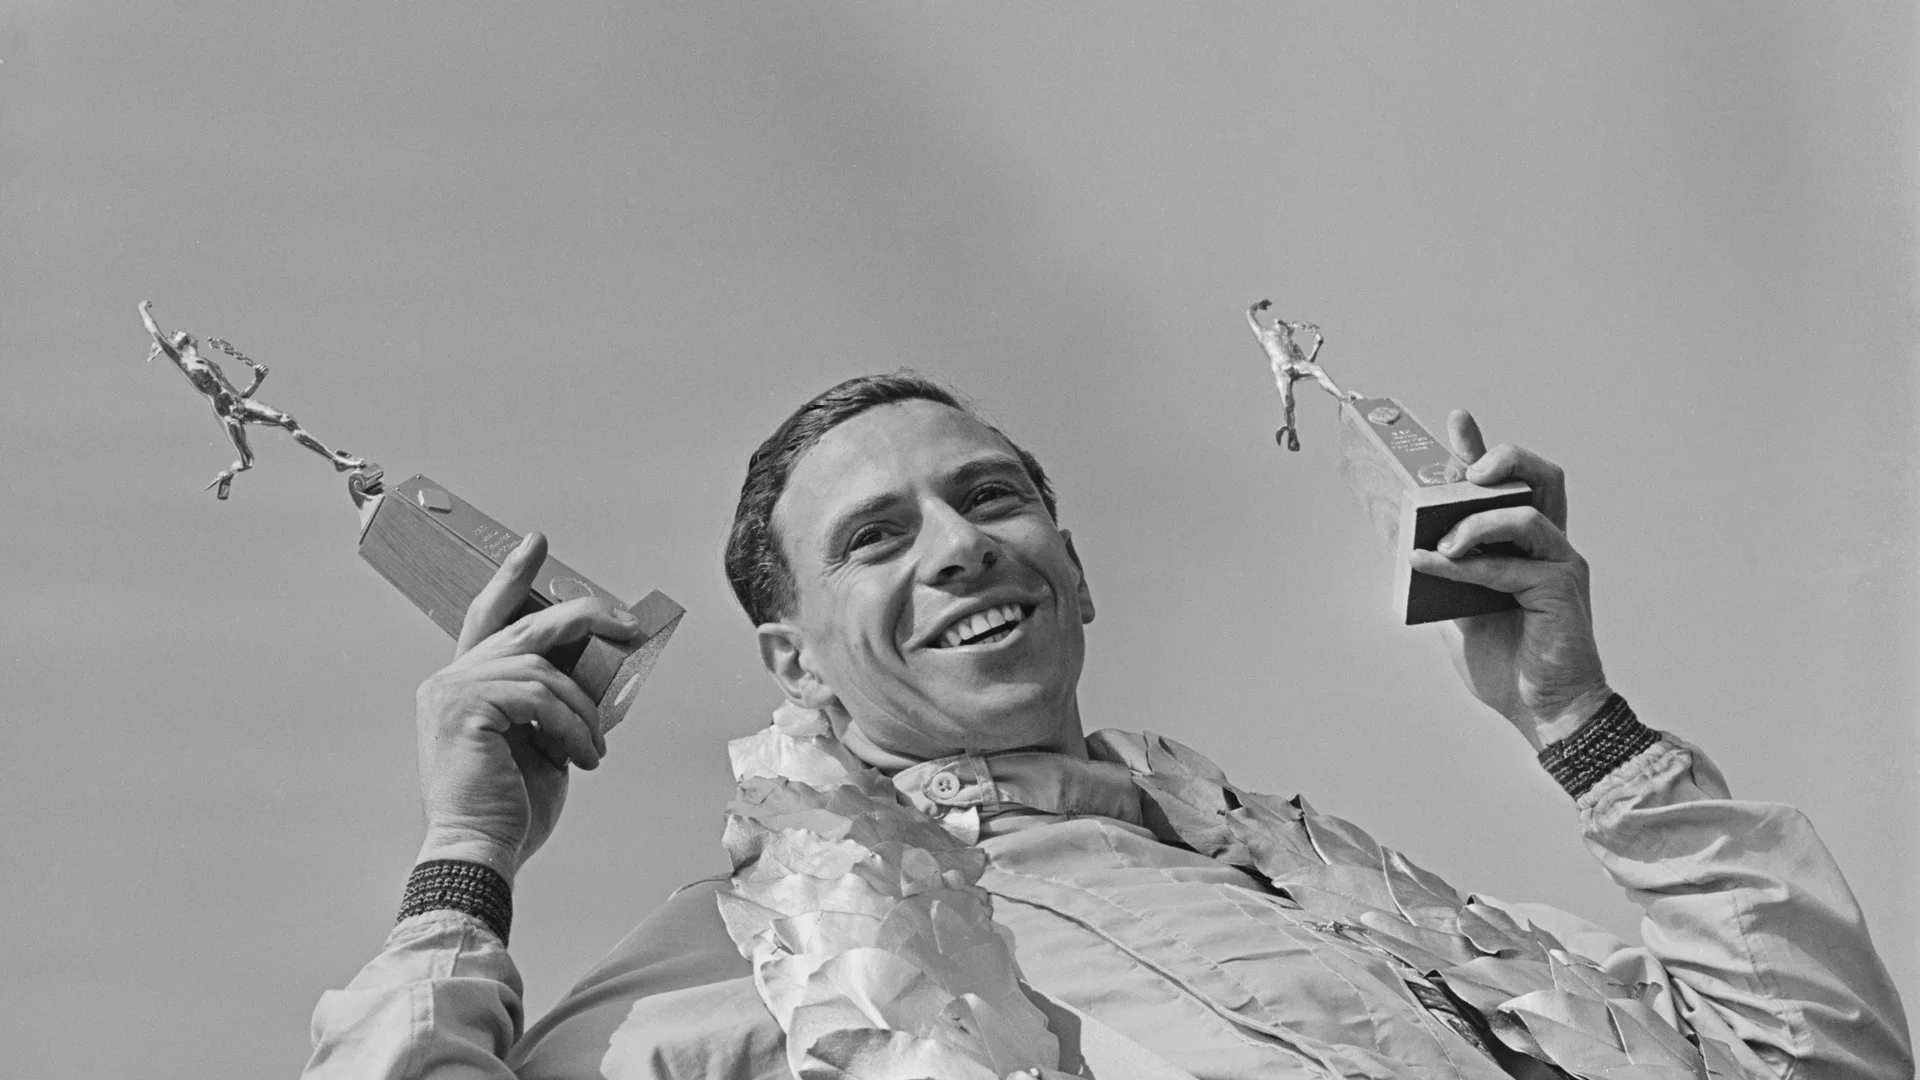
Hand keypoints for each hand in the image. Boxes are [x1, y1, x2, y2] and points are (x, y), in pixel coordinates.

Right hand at [411, 532, 640, 881]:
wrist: (482, 851)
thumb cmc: (511, 807)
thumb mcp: (544, 741)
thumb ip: (556, 701)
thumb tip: (603, 671)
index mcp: (462, 685)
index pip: (487, 616)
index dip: (512, 577)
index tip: (536, 543)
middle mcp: (449, 679)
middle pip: (526, 627)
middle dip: (584, 618)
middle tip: (629, 624)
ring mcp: (451, 691)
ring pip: (543, 670)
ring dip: (583, 710)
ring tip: (594, 750)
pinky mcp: (464, 708)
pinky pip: (540, 697)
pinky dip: (572, 727)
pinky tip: (583, 759)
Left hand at [1406, 411, 1609, 749]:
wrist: (1545, 714)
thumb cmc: (1509, 667)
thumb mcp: (1462, 615)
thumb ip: (1447, 578)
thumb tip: (1408, 547)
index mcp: (1528, 549)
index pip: (1511, 486)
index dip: (1484, 451)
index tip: (1458, 421)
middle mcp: (1550, 548)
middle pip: (1542, 478)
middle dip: (1503, 458)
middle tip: (1465, 468)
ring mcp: (1560, 564)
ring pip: (1527, 512)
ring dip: (1474, 520)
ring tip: (1440, 542)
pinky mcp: (1560, 588)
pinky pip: (1509, 562)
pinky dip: (1466, 562)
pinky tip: (1434, 565)